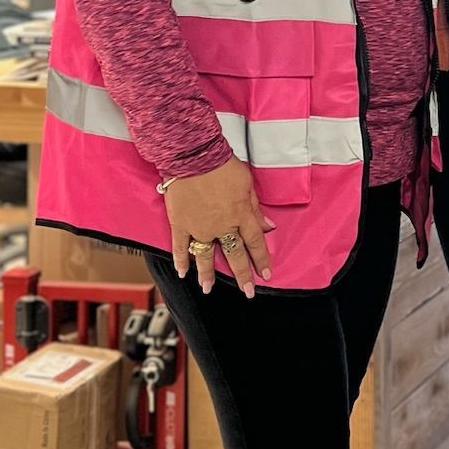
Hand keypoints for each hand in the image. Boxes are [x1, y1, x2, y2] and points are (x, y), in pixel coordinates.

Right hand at [164, 157, 275, 296]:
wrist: (193, 156)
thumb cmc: (222, 165)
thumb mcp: (247, 184)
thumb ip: (256, 208)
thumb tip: (268, 226)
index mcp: (241, 215)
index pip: (255, 242)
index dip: (261, 259)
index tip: (266, 274)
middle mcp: (222, 226)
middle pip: (235, 255)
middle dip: (242, 275)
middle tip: (247, 291)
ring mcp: (200, 227)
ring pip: (206, 256)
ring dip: (207, 275)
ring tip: (208, 289)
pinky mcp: (180, 224)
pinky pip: (181, 246)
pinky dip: (181, 260)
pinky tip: (182, 272)